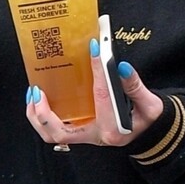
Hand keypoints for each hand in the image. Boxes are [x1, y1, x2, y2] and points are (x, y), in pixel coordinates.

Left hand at [26, 46, 165, 148]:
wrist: (150, 134)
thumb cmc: (148, 120)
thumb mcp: (150, 104)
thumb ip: (135, 86)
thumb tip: (121, 66)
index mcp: (113, 129)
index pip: (101, 97)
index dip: (98, 70)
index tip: (95, 48)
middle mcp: (95, 135)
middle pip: (59, 132)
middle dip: (43, 113)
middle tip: (37, 90)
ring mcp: (85, 135)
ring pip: (52, 134)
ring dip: (38, 116)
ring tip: (34, 93)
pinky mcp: (81, 131)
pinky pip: (56, 129)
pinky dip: (44, 116)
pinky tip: (41, 98)